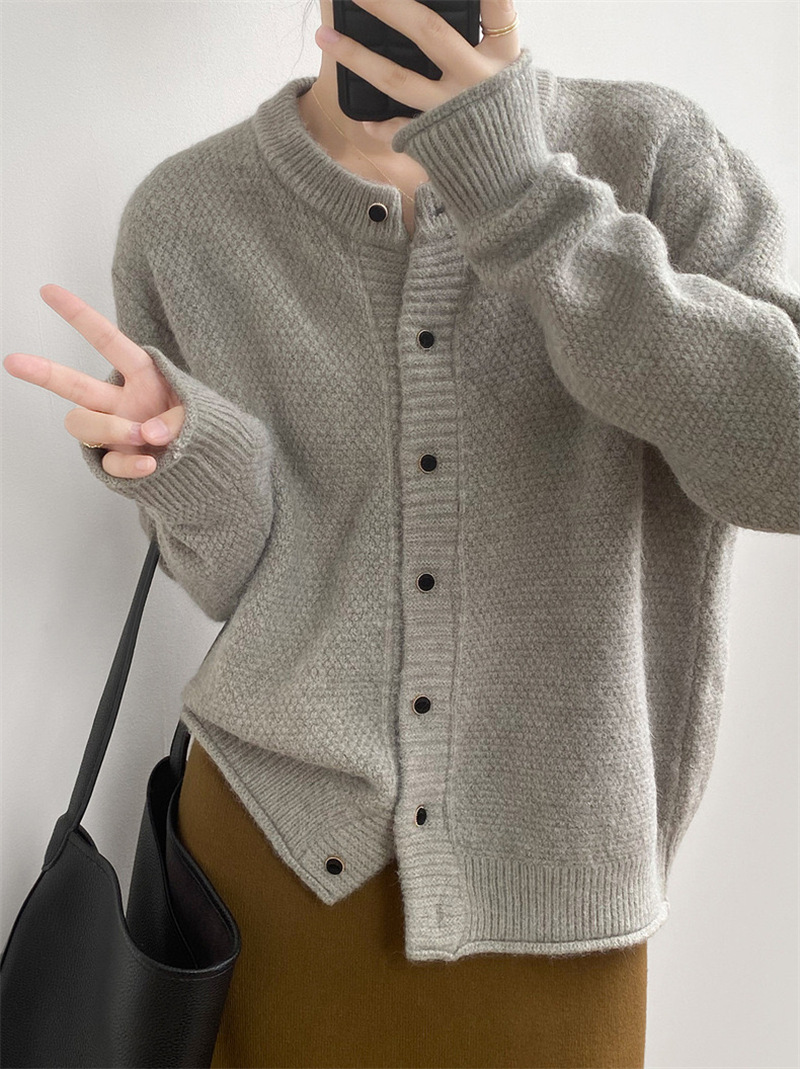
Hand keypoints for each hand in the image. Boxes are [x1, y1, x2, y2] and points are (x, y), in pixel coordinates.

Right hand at [3, 283, 184, 478]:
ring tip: (144, 436)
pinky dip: (132, 465)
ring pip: (83, 422)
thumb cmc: (200, 428)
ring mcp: (115, 430)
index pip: (108, 341)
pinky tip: (152, 465)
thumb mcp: (200, 415)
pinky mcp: (117, 458)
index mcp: (143, 375)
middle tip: (13, 361)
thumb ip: (175, 420)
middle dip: (44, 372)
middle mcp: (121, 400)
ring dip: (112, 428)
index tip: (48, 290)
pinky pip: (111, 460)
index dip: (80, 316)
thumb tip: (147, 433)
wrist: (206, 463)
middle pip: (76, 384)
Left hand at [315, 0, 520, 146]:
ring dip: (355, 56)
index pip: (496, 7)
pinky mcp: (435, 140)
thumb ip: (490, 41)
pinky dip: (380, 124)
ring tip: (324, 36)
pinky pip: (398, 128)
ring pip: (397, 79)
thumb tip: (470, 6)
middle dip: (386, 4)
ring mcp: (451, 111)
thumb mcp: (512, 76)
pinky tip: (365, 119)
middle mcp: (476, 81)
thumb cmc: (509, 119)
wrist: (517, 181)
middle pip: (427, 31)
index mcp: (502, 58)